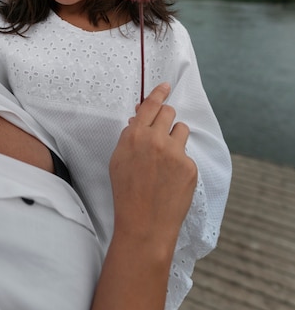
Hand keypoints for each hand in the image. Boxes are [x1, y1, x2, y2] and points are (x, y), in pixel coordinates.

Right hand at [109, 82, 196, 246]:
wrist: (144, 224)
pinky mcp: (189, 166)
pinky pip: (187, 154)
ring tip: (166, 160)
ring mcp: (175, 152)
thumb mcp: (119, 159)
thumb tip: (140, 118)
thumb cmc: (127, 193)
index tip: (166, 86)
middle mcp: (155, 139)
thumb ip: (130, 135)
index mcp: (135, 135)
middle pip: (169, 112)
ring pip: (182, 130)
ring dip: (175, 139)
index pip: (151, 105)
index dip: (159, 93)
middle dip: (165, 119)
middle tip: (161, 133)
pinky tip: (171, 179)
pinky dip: (180, 162)